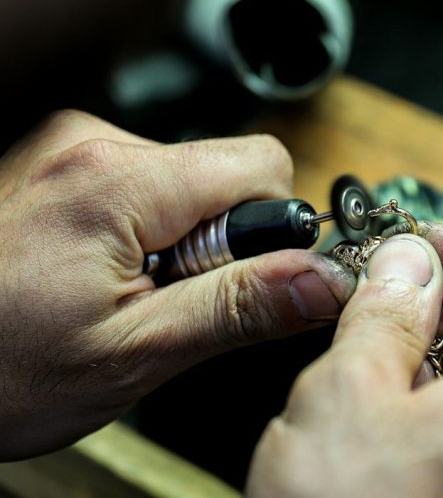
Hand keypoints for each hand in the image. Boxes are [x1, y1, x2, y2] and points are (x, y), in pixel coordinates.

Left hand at [0, 110, 355, 459]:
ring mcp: (72, 150)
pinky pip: (149, 187)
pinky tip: (105, 276)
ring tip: (128, 294)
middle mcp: (93, 143)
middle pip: (226, 173)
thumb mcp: (136, 353)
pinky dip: (148, 233)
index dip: (271, 229)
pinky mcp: (65, 165)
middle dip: (222, 242)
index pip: (262, 165)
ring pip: (191, 183)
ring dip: (183, 242)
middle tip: (168, 301)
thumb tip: (323, 279)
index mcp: (116, 180)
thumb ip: (238, 306)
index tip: (236, 282)